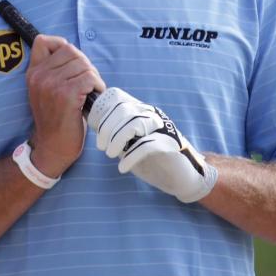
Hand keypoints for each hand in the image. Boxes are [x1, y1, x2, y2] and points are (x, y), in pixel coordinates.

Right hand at [25, 35, 104, 178]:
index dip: (60, 45)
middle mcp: (39, 75)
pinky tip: (94, 96)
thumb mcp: (45, 90)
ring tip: (91, 90)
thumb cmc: (56, 118)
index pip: (44, 41)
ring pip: (83, 64)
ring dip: (93, 76)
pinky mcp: (66, 95)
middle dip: (85, 63)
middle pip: (70, 50)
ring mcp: (51, 85)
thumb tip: (76, 55)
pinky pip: (89, 78)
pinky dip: (97, 85)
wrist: (52, 147)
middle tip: (87, 81)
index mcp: (33, 72)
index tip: (71, 62)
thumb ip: (52, 71)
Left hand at [87, 87, 216, 202]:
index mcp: (141, 110)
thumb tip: (93, 124)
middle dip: (107, 128)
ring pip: (135, 123)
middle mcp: (152, 114)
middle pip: (124, 110)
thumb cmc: (152, 160)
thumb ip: (116, 132)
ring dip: (117, 139)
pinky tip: (122, 167)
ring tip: (110, 154)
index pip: (119, 98)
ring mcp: (163, 128)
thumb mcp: (130, 143)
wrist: (182, 178)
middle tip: (101, 146)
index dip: (104, 111)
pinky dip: (131, 156)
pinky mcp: (171, 144)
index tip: (95, 129)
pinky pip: (147, 145)